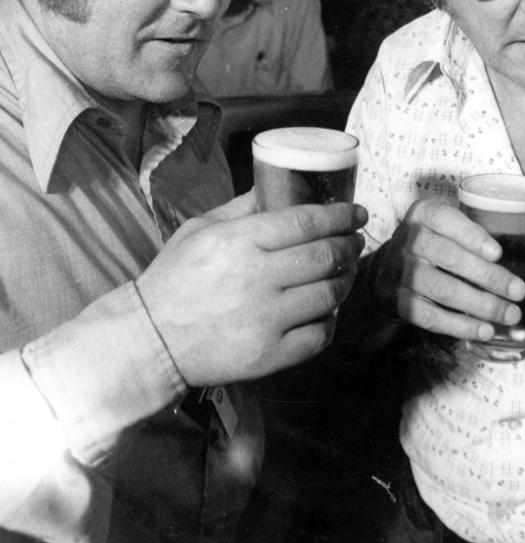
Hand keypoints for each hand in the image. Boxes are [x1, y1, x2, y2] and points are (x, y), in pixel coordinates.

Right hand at [136, 197, 366, 384]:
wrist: (149, 340)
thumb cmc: (173, 279)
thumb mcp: (199, 229)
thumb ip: (241, 207)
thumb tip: (274, 186)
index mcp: (240, 241)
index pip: (306, 222)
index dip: (340, 216)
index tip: (356, 213)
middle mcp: (258, 277)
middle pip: (325, 256)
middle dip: (349, 245)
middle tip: (355, 241)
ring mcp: (266, 320)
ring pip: (329, 294)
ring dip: (345, 281)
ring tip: (344, 273)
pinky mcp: (270, 355)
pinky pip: (319, 335)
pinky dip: (330, 321)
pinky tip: (327, 311)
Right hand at [369, 199, 524, 341]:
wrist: (387, 271)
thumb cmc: (433, 246)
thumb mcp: (449, 228)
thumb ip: (487, 231)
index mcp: (424, 214)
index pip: (445, 219)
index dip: (472, 236)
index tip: (498, 253)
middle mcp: (407, 239)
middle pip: (449, 258)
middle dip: (487, 277)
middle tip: (518, 292)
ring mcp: (399, 271)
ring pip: (442, 289)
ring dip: (479, 304)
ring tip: (509, 315)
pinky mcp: (396, 300)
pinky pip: (429, 315)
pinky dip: (458, 325)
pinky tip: (483, 330)